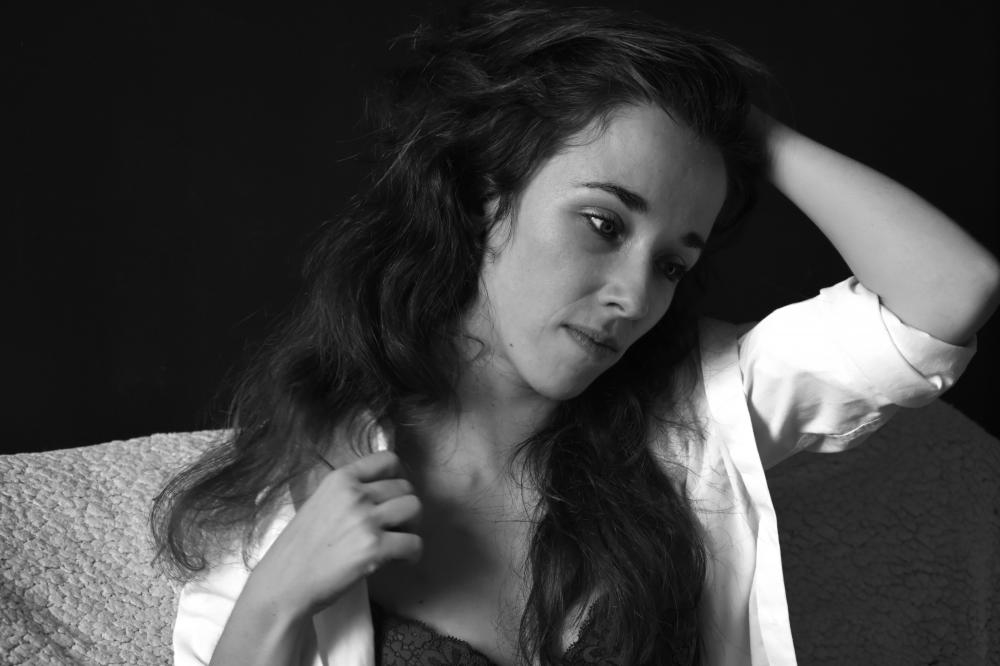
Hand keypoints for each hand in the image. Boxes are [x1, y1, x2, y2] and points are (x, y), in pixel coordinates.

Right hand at [246, 449, 422, 618]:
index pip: (387, 460)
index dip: (399, 476)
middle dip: (405, 507)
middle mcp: (355, 494)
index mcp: (340, 479)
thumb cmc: (298, 550)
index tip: (396, 494)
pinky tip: (403, 560)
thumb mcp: (318, 504)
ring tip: (400, 541)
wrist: (284, 585)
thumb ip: (347, 495)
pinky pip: (414, 543)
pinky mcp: (375, 548)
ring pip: (414, 509)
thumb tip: (380, 495)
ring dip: (413, 526)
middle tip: (398, 526)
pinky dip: (413, 554)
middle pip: (405, 487)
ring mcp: (366, 520)